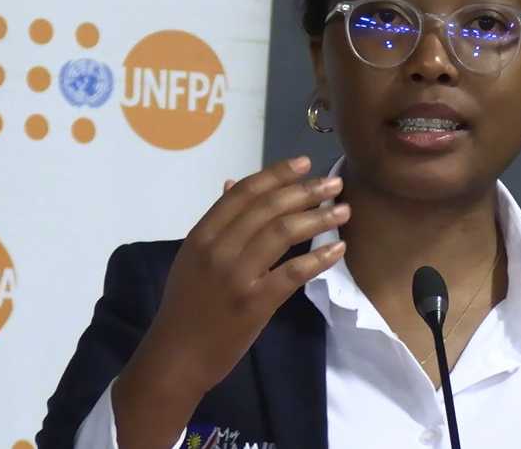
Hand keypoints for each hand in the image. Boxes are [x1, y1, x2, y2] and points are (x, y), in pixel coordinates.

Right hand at [151, 155, 347, 390]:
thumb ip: (217, 223)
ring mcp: (236, 276)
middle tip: (334, 183)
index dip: (276, 174)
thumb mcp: (192, 258)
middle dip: (305, 191)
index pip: (244, 193)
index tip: (304, 163)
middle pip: (268, 208)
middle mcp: (218, 249)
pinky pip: (293, 273)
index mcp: (202, 235)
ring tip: (343, 211)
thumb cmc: (187, 307)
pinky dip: (319, 258)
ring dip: (318, 217)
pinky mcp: (254, 303)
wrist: (176, 357)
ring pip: (283, 233)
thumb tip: (232, 183)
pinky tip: (337, 248)